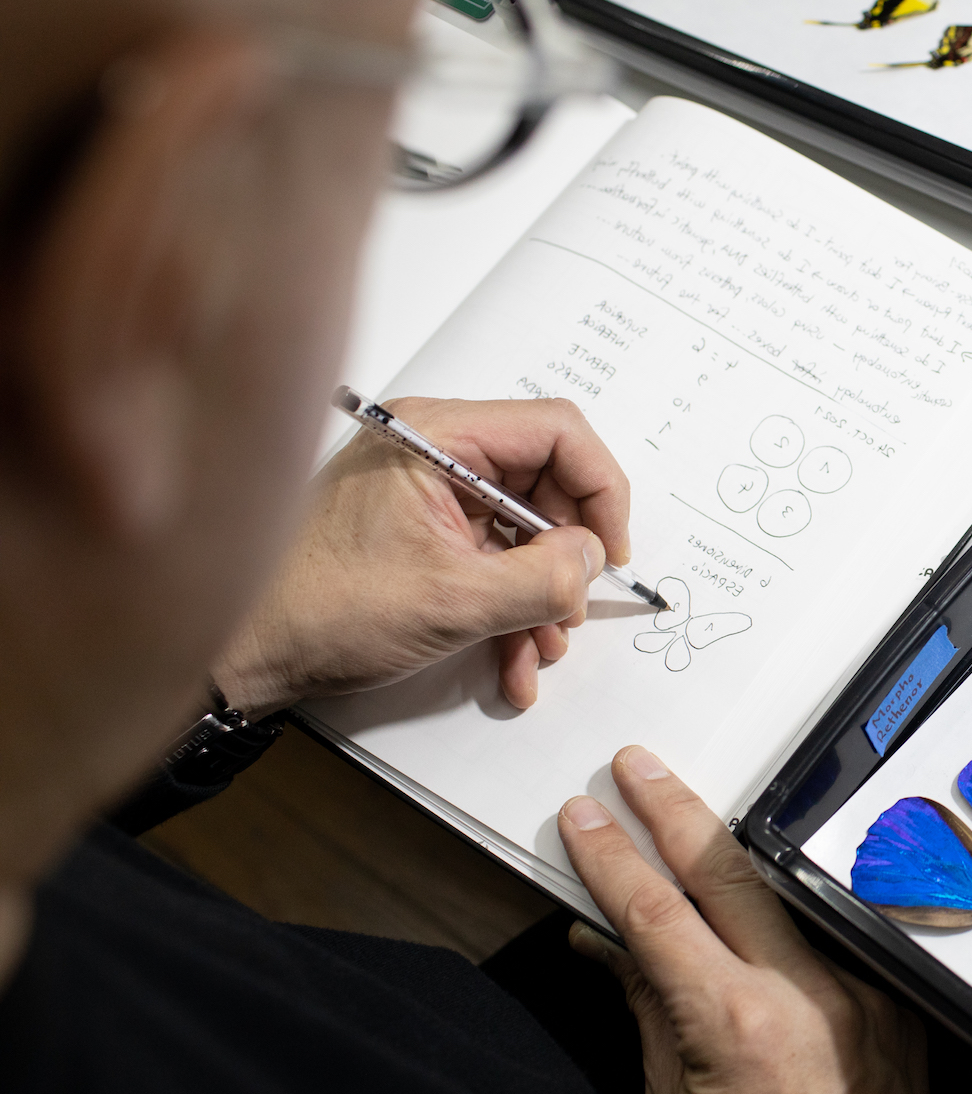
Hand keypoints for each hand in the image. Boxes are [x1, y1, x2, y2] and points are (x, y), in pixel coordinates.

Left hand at [214, 396, 631, 712]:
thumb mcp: (453, 602)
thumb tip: (592, 561)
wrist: (239, 652)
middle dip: (567, 556)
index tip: (610, 552)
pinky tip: (512, 663)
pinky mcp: (420, 530)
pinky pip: (491, 557)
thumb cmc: (318, 610)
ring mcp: (426, 490)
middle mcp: (433, 449)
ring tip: (539, 650)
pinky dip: (510, 608)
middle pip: (546, 482)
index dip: (600, 490)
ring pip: (524, 530)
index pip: (557, 431)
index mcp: (435, 435)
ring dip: (542, 595)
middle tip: (571, 609)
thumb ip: (543, 579)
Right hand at [560, 746, 932, 1093]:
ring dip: (736, 850)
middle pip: (729, 872)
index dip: (613, 860)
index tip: (585, 822)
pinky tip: (766, 888)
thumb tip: (608, 943)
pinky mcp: (899, 1008)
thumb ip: (647, 1010)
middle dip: (674, 813)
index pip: (658, 912)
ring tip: (691, 812)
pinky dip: (795, 910)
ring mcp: (864, 996)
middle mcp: (810, 995)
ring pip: (790, 894)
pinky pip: (839, 936)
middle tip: (638, 771)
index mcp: (738, 1025)